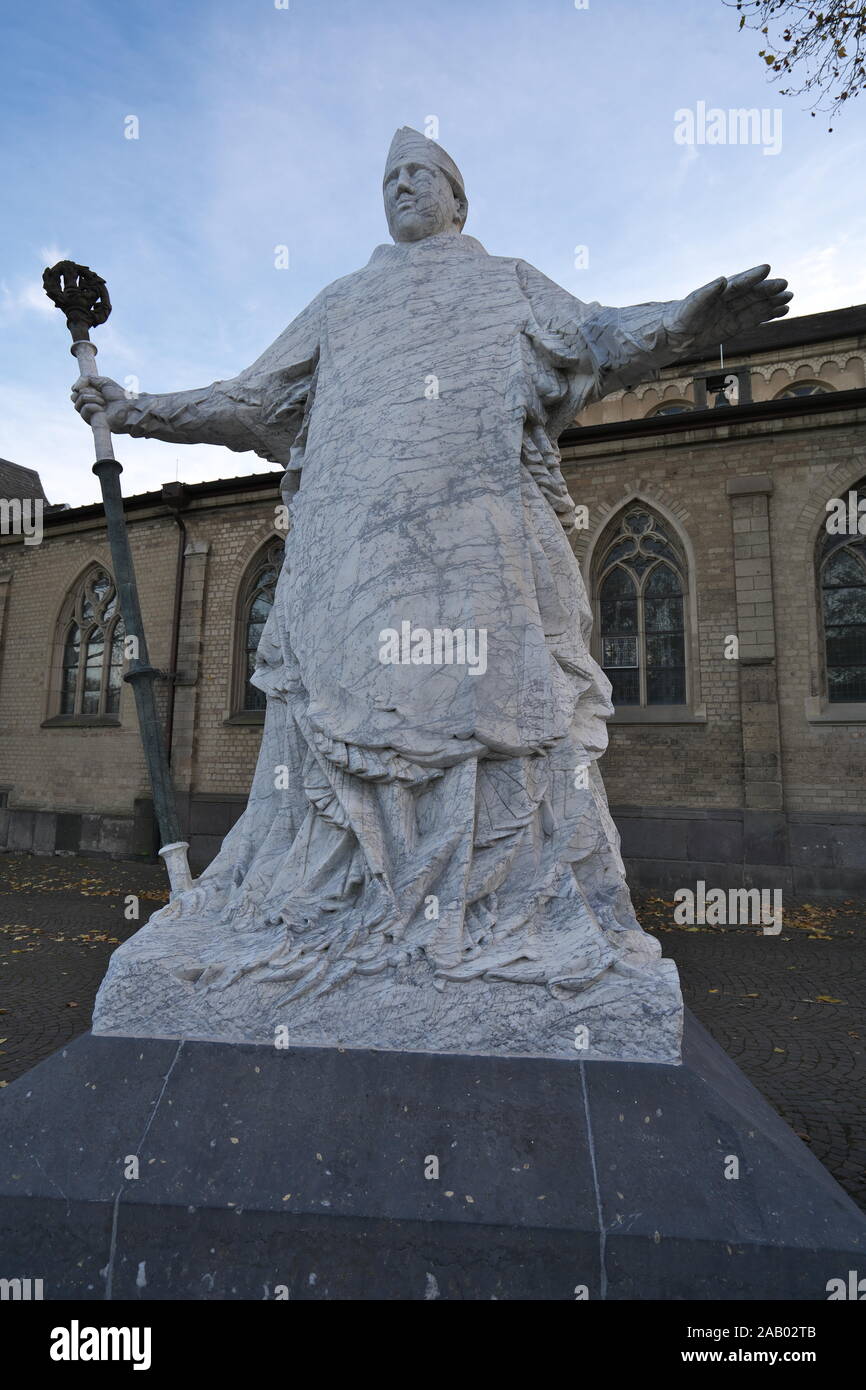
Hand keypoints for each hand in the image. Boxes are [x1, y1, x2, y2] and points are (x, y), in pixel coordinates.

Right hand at [71, 375, 130, 429]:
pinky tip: (102, 409)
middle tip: (102, 395)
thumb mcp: (102, 381)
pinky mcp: (92, 422)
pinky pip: (84, 411)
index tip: (95, 387)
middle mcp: (88, 407)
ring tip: (104, 402)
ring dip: (92, 398)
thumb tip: (74, 389)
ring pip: (78, 403)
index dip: (81, 387)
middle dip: (88, 391)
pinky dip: (92, 406)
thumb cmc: (118, 395)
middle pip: (74, 397)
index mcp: (89, 397)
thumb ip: (86, 379)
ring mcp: (89, 415)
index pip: (75, 392)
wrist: (129, 406)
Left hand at [666, 265, 792, 347]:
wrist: (675, 335)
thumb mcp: (691, 306)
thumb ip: (707, 293)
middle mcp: (728, 300)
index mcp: (718, 291)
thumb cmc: (680, 317)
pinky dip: (768, 314)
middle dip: (768, 289)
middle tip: (784, 285)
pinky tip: (783, 310)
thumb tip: (723, 280)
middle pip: (751, 293)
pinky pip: (755, 319)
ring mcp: (732, 312)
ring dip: (772, 302)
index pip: (738, 283)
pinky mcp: (735, 326)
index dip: (752, 276)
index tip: (766, 268)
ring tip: (789, 297)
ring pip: (756, 305)